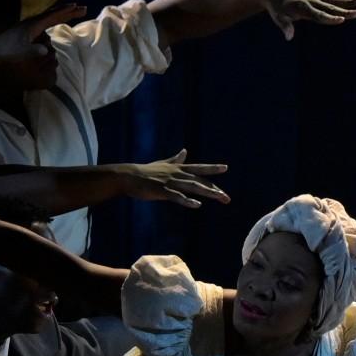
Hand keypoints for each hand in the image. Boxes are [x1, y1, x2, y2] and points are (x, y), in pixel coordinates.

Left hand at [0, 3, 87, 77]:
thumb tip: (46, 51)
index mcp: (32, 24)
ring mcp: (29, 24)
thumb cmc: (6, 50)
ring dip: (61, 14)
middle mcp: (31, 21)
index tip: (78, 8)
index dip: (66, 12)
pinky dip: (54, 18)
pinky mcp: (26, 28)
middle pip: (53, 13)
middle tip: (82, 8)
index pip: (53, 16)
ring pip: (49, 16)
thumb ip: (33, 51)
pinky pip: (44, 20)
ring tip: (72, 12)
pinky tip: (55, 20)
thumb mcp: (20, 52)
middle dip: (68, 10)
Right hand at [111, 149, 230, 207]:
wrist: (128, 176)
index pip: (199, 168)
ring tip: (221, 198)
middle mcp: (177, 174)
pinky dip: (187, 201)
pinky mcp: (162, 191)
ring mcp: (170, 182)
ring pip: (193, 187)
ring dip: (208, 193)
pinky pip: (177, 197)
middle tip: (227, 198)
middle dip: (215, 189)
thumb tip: (184, 150)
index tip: (226, 167)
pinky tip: (197, 205)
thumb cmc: (145, 171)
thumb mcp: (163, 163)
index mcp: (178, 169)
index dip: (212, 168)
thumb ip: (176, 160)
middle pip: (200, 181)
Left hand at [262, 0, 355, 39]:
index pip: (319, 15)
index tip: (342, 20)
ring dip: (348, 0)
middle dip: (344, 10)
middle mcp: (311, 0)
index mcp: (303, 8)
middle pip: (330, 7)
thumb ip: (286, 27)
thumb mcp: (278, 18)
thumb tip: (288, 38)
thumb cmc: (276, 8)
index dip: (330, 19)